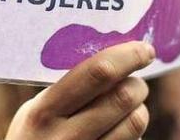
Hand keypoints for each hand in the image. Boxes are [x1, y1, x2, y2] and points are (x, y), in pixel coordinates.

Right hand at [6, 42, 153, 139]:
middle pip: (124, 96)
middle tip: (135, 82)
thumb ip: (67, 89)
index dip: (127, 56)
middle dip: (137, 83)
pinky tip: (119, 131)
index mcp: (44, 112)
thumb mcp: (36, 112)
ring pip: (135, 122)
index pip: (97, 73)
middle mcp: (65, 138)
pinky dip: (133, 132)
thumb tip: (113, 56)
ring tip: (129, 108)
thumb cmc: (35, 138)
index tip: (144, 49)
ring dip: (140, 108)